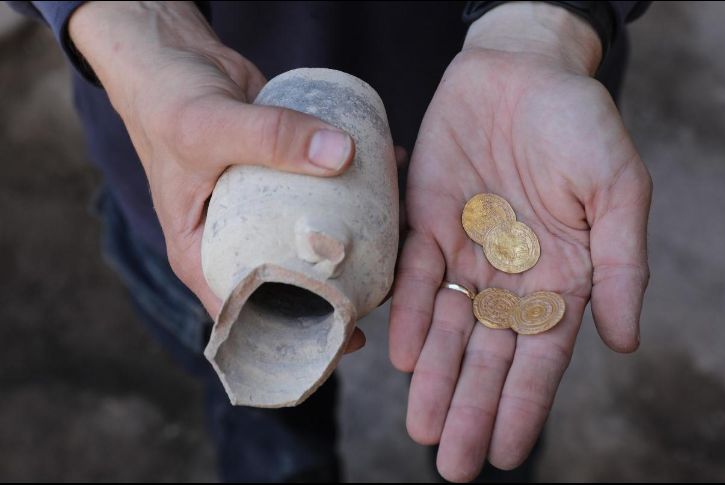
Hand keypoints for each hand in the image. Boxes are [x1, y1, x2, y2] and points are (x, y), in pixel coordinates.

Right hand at [69, 2, 365, 350]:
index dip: (296, 337)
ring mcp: (265, 213)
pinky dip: (355, 191)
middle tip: (385, 292)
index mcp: (204, 256)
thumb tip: (342, 155)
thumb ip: (270, 138)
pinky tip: (390, 180)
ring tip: (399, 244)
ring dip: (356, 244)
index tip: (345, 339)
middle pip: (290, 286)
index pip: (249, 316)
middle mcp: (237, 242)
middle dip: (337, 294)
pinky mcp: (287, 180)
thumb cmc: (168, 102)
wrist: (174, 58)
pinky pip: (324, 194)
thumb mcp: (209, 127)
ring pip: (312, 242)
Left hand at [389, 3, 651, 480]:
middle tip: (453, 463)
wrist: (521, 68)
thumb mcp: (617, 188)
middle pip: (490, 355)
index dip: (525, 404)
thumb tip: (626, 342)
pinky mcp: (426, 222)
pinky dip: (412, 314)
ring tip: (423, 428)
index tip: (509, 452)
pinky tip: (405, 355)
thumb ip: (622, 264)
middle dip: (472, 408)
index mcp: (563, 275)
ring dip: (436, 378)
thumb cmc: (579, 123)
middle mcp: (512, 274)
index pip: (543, 355)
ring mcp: (468, 252)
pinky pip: (418, 277)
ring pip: (450, 328)